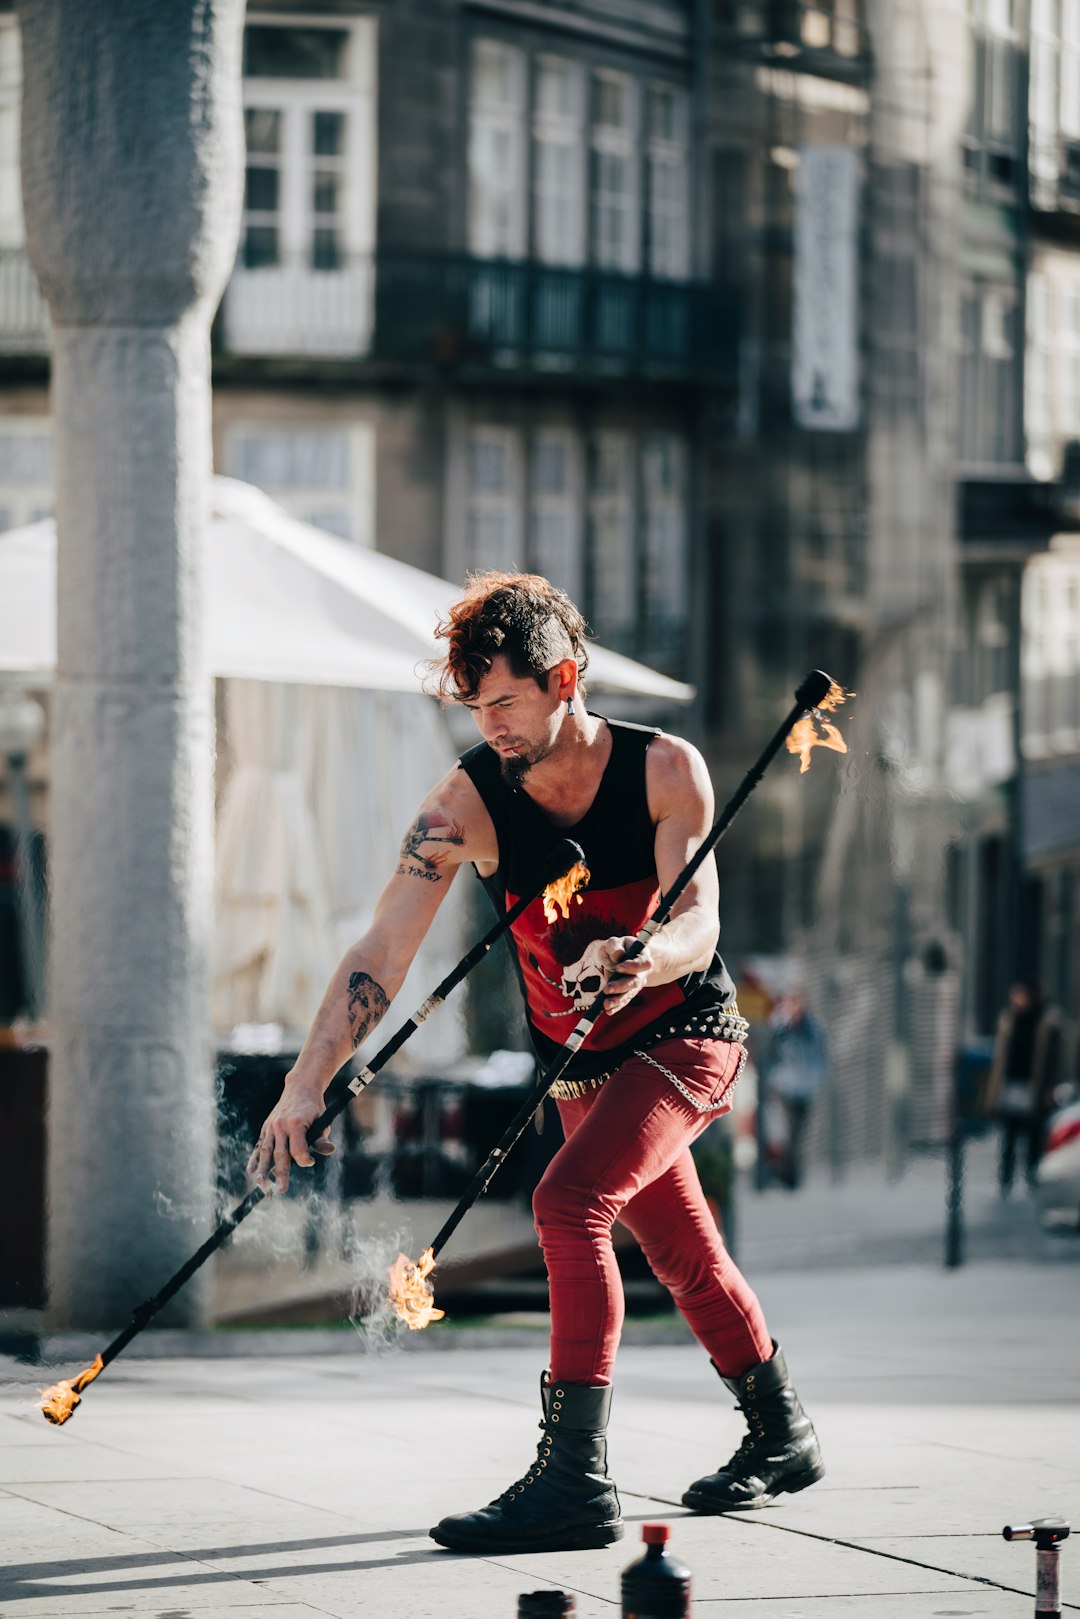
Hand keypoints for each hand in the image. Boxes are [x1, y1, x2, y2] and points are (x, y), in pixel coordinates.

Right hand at [246, 1079, 334, 1194]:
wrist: (300, 1088)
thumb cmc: (314, 1108)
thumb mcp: (322, 1120)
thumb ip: (322, 1138)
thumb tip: (330, 1150)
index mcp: (296, 1123)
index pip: (297, 1149)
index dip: (304, 1159)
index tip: (311, 1162)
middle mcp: (281, 1125)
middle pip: (280, 1153)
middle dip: (281, 1173)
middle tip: (281, 1189)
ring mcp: (271, 1126)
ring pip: (266, 1151)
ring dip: (263, 1169)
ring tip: (262, 1184)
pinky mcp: (266, 1127)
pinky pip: (259, 1145)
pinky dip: (255, 1158)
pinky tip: (251, 1171)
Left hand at [596, 935, 653, 1015]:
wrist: (622, 959)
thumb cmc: (618, 948)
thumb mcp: (614, 942)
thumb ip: (614, 945)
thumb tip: (618, 955)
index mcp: (642, 957)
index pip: (643, 963)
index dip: (632, 966)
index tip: (619, 967)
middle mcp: (641, 973)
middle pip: (635, 982)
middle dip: (621, 986)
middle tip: (607, 989)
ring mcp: (635, 985)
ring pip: (629, 994)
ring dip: (618, 1000)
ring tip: (606, 1004)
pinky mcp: (627, 993)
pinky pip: (624, 1001)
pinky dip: (616, 1007)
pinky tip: (608, 1011)